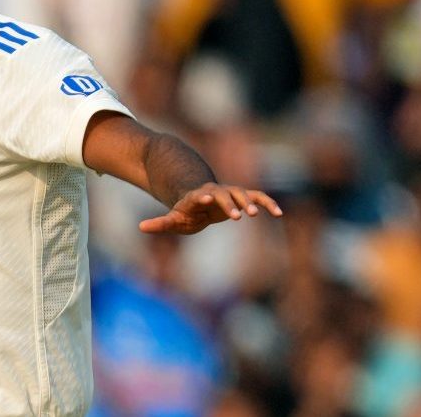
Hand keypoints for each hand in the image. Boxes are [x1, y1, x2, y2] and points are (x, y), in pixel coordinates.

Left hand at [139, 183, 281, 234]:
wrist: (200, 199)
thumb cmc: (186, 212)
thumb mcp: (172, 220)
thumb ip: (159, 223)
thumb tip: (141, 227)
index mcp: (196, 197)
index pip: (198, 196)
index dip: (202, 197)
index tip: (205, 198)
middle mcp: (214, 193)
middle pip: (222, 194)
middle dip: (229, 203)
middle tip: (238, 215)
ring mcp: (230, 193)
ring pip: (241, 193)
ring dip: (249, 202)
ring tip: (258, 214)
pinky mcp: (242, 197)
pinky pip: (258, 197)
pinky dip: (267, 203)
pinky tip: (279, 214)